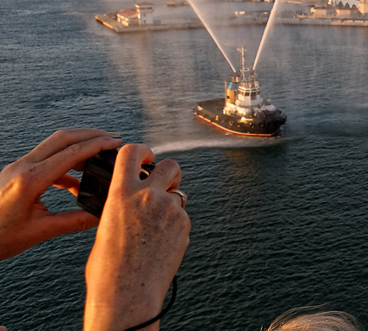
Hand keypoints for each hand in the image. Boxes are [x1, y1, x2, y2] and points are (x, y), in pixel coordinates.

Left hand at [0, 129, 120, 259]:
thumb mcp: (40, 232)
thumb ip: (74, 221)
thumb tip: (102, 216)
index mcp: (31, 180)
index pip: (71, 153)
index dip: (97, 145)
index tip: (116, 142)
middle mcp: (23, 167)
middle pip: (62, 138)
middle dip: (90, 135)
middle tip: (112, 140)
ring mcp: (17, 167)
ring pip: (53, 145)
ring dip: (78, 146)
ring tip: (98, 159)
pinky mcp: (15, 173)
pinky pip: (45, 159)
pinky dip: (64, 164)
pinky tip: (74, 183)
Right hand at [85, 144, 189, 330]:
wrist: (127, 293)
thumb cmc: (108, 266)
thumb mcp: (106, 225)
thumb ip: (123, 204)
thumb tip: (133, 199)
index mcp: (121, 193)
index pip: (131, 152)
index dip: (142, 150)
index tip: (146, 157)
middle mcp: (148, 196)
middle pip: (170, 165)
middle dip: (168, 173)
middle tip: (161, 186)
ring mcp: (170, 210)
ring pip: (178, 194)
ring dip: (170, 202)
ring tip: (155, 225)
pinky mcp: (184, 225)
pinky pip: (182, 216)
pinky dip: (174, 224)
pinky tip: (161, 243)